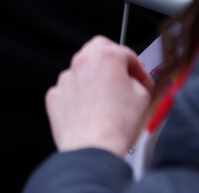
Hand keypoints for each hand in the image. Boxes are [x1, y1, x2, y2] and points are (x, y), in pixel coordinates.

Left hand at [45, 36, 153, 155]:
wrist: (92, 149)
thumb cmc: (116, 125)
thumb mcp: (143, 98)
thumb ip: (140, 81)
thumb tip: (136, 82)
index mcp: (105, 57)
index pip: (127, 53)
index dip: (139, 69)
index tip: (143, 81)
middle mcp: (82, 62)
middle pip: (98, 49)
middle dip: (113, 60)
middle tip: (124, 77)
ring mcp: (65, 79)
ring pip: (82, 70)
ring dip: (94, 78)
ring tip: (107, 100)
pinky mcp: (55, 95)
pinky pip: (70, 89)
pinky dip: (79, 95)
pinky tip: (90, 110)